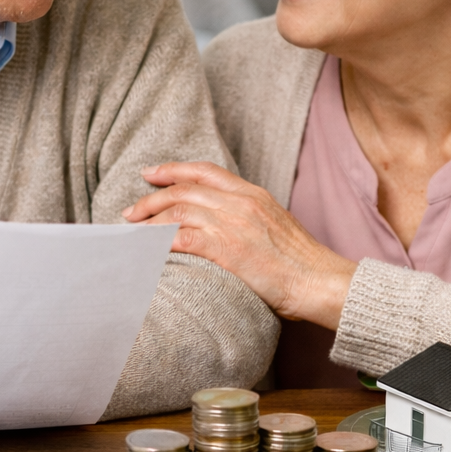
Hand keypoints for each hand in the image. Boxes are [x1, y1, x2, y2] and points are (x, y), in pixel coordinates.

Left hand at [123, 161, 356, 327]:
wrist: (320, 282)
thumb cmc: (301, 264)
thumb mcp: (276, 226)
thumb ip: (249, 217)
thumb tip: (223, 224)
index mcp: (253, 194)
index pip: (204, 171)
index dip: (173, 169)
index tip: (150, 173)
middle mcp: (240, 202)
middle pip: (183, 190)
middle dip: (151, 199)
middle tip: (130, 212)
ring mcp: (232, 223)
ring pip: (176, 211)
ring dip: (148, 222)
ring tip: (132, 233)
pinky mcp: (225, 248)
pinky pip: (179, 238)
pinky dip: (157, 242)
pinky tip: (146, 250)